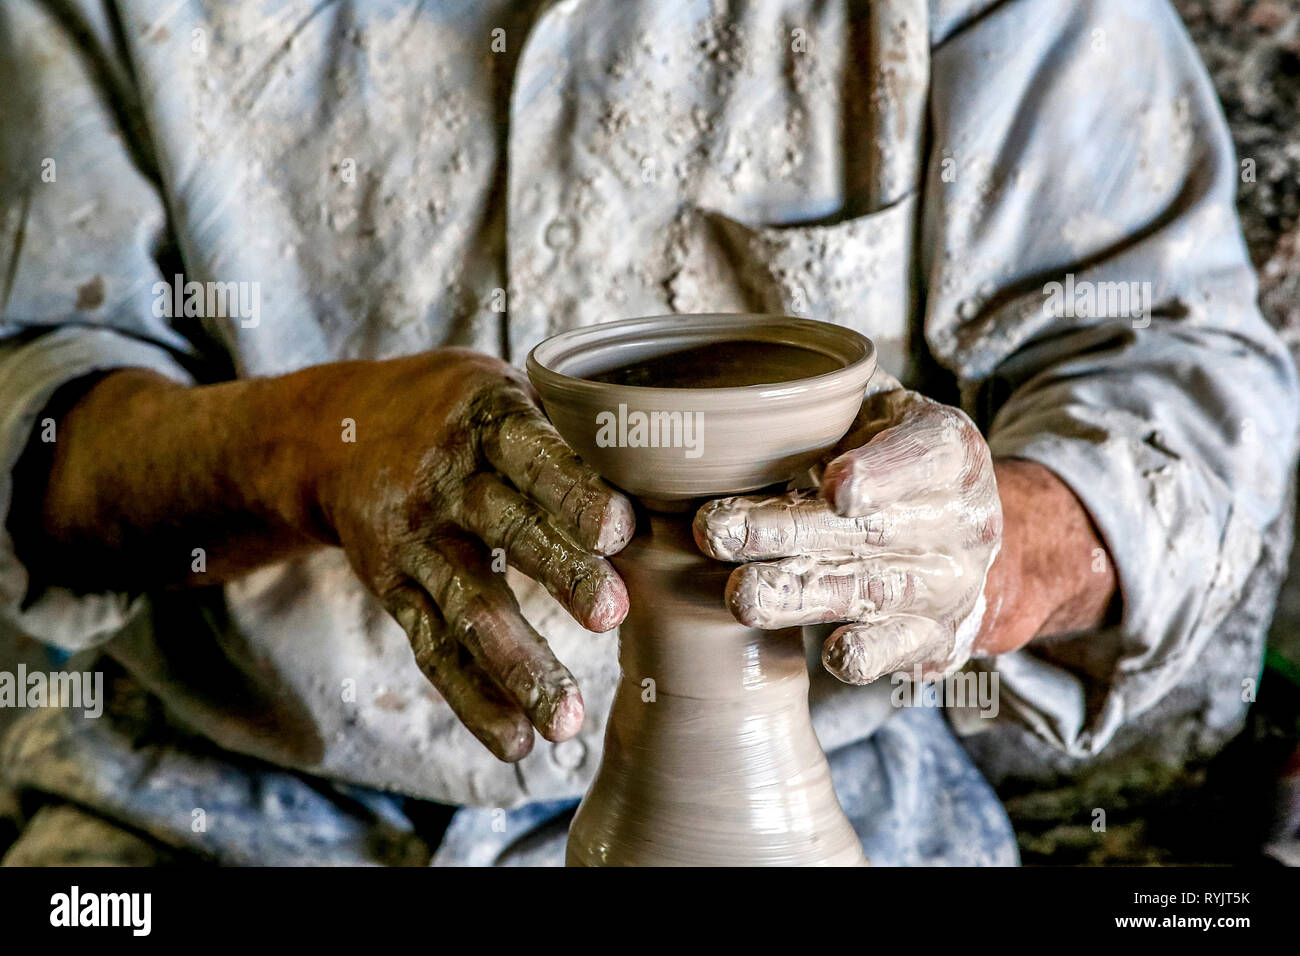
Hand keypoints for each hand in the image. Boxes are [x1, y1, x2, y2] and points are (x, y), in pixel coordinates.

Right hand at [306, 350, 634, 760]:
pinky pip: (432, 649)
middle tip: (611, 613)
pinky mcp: (394, 589)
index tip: (619, 527)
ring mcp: (416, 540)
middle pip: (505, 528)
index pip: (531, 454)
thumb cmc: (458, 411)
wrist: (337, 431)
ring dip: (518, 664)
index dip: (573, 490)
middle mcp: (444, 481)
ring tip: (566, 722)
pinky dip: (473, 700)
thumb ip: (570, 426)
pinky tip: (516, 743)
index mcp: (483, 421)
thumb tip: (677, 459)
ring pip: (468, 605)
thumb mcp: (502, 390)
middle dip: (559, 572)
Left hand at [693, 378, 999, 683]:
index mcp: (949, 451)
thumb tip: (746, 405)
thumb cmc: (897, 458)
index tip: (835, 486)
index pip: (921, 457)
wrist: (965, 531)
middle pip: (870, 530)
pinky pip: (902, 648)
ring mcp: (950, 585)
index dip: (880, 473)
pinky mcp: (935, 637)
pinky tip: (832, 654)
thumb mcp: (884, 413)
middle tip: (716, 532)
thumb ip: (838, 406)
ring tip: (743, 595)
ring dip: (803, 596)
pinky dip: (869, 655)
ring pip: (872, 592)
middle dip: (788, 533)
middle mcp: (959, 521)